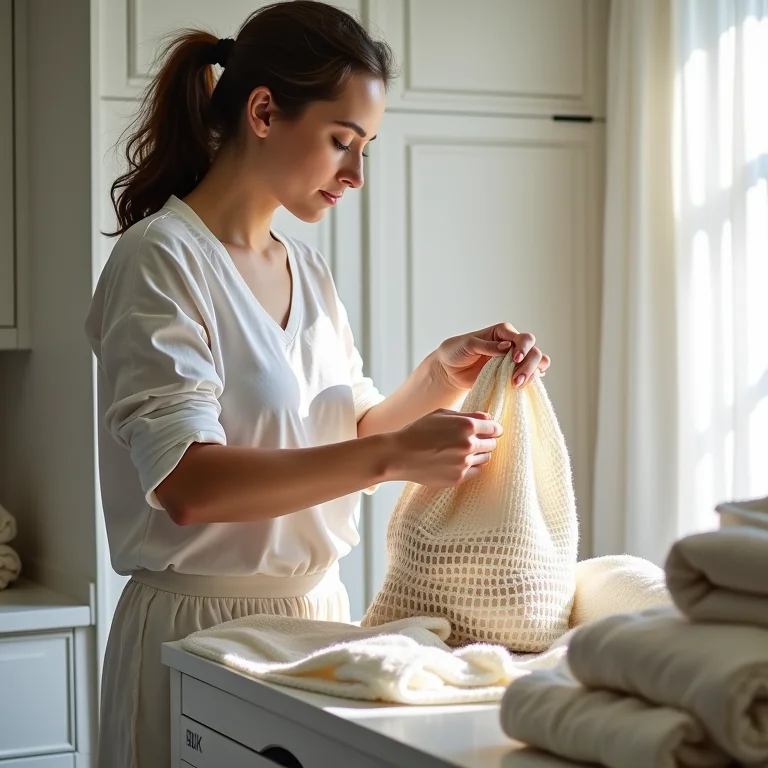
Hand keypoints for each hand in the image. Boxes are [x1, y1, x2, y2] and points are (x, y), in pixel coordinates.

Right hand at [390, 409, 502, 486]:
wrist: (399, 455)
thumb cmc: (418, 431)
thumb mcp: (441, 414)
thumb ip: (467, 415)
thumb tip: (488, 418)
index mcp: (466, 426)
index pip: (494, 428)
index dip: (492, 428)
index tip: (489, 430)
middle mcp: (469, 445)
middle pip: (492, 444)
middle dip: (485, 441)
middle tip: (472, 440)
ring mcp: (464, 463)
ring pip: (485, 458)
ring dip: (478, 454)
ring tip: (462, 451)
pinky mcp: (458, 478)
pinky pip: (475, 472)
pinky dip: (471, 467)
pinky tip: (458, 462)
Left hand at [433, 323, 549, 391]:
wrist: (449, 370)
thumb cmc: (456, 351)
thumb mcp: (468, 345)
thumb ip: (487, 346)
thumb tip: (507, 346)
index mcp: (503, 333)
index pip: (523, 338)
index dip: (523, 348)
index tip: (514, 359)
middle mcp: (512, 345)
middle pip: (535, 352)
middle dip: (529, 365)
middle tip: (516, 379)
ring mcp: (514, 361)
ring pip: (538, 364)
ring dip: (532, 374)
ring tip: (516, 384)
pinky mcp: (511, 375)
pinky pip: (530, 377)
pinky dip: (529, 381)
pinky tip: (519, 386)